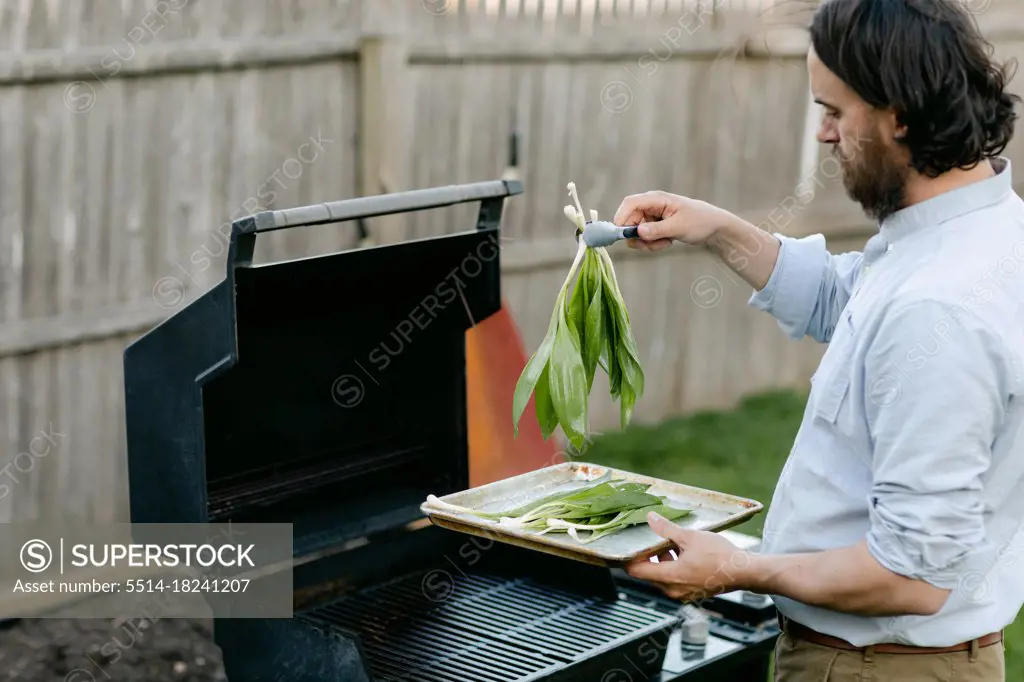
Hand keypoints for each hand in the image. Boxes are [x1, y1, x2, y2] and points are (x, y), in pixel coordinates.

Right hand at [612, 191, 735, 252]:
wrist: (714, 227)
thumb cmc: (699, 221)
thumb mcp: (679, 227)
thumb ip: (657, 230)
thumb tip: (637, 231)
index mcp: (656, 199)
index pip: (630, 203)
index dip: (621, 218)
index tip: (622, 235)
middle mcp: (651, 206)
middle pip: (629, 220)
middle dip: (637, 236)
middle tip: (649, 245)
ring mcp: (652, 216)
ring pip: (636, 232)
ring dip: (647, 242)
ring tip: (665, 242)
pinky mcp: (655, 226)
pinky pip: (644, 237)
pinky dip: (652, 244)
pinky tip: (667, 242)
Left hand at [624, 512, 752, 601]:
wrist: (744, 572)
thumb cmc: (720, 556)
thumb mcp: (690, 537)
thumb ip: (667, 529)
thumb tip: (651, 519)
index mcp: (670, 577)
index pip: (636, 571)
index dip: (627, 559)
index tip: (625, 547)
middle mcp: (673, 590)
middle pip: (648, 574)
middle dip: (648, 556)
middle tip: (654, 539)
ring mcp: (683, 594)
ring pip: (662, 576)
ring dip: (663, 560)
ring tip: (673, 543)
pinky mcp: (693, 593)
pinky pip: (675, 581)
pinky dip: (674, 567)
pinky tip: (685, 552)